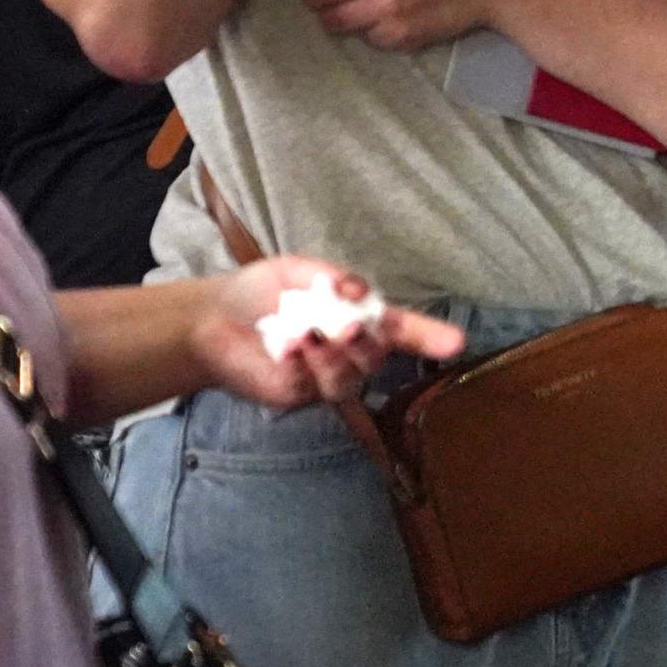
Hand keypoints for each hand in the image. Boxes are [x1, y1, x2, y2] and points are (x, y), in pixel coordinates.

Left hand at [196, 257, 465, 407]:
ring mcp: (323, 378)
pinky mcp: (295, 395)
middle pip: (376, 355)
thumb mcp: (300, 271)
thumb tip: (358, 290)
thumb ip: (332, 278)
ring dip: (331, 357)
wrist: (209, 319)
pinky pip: (310, 386)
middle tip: (346, 325)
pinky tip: (284, 347)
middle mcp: (348, 352)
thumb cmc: (261, 292)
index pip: (403, 331)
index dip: (430, 338)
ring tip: (306, 334)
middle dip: (367, 342)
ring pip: (348, 377)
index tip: (457, 343)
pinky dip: (300, 364)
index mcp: (358, 318)